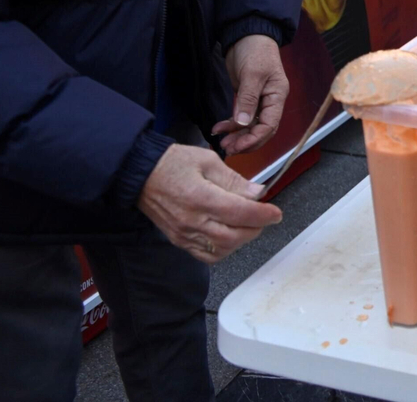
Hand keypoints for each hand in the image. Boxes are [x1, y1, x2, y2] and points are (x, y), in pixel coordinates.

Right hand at [136, 144, 282, 263]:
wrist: (141, 173)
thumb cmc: (173, 163)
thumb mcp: (208, 160)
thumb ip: (234, 180)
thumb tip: (257, 193)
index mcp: (200, 197)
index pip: (239, 213)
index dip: (263, 215)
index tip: (276, 213)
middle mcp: (191, 220)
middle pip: (233, 237)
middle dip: (255, 228)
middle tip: (263, 217)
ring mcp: (183, 234)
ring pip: (221, 250)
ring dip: (241, 240)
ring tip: (246, 223)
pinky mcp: (178, 240)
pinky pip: (205, 255)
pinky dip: (223, 249)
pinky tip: (229, 235)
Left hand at [211, 35, 288, 153]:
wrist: (247, 35)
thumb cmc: (256, 51)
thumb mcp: (252, 74)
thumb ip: (248, 99)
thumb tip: (243, 123)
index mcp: (277, 96)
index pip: (270, 125)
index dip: (254, 138)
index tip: (237, 145)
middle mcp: (270, 101)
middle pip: (262, 130)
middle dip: (246, 141)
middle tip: (228, 148)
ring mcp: (259, 100)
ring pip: (251, 126)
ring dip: (237, 135)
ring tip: (222, 141)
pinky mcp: (247, 98)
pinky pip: (241, 117)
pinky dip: (231, 124)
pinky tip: (219, 128)